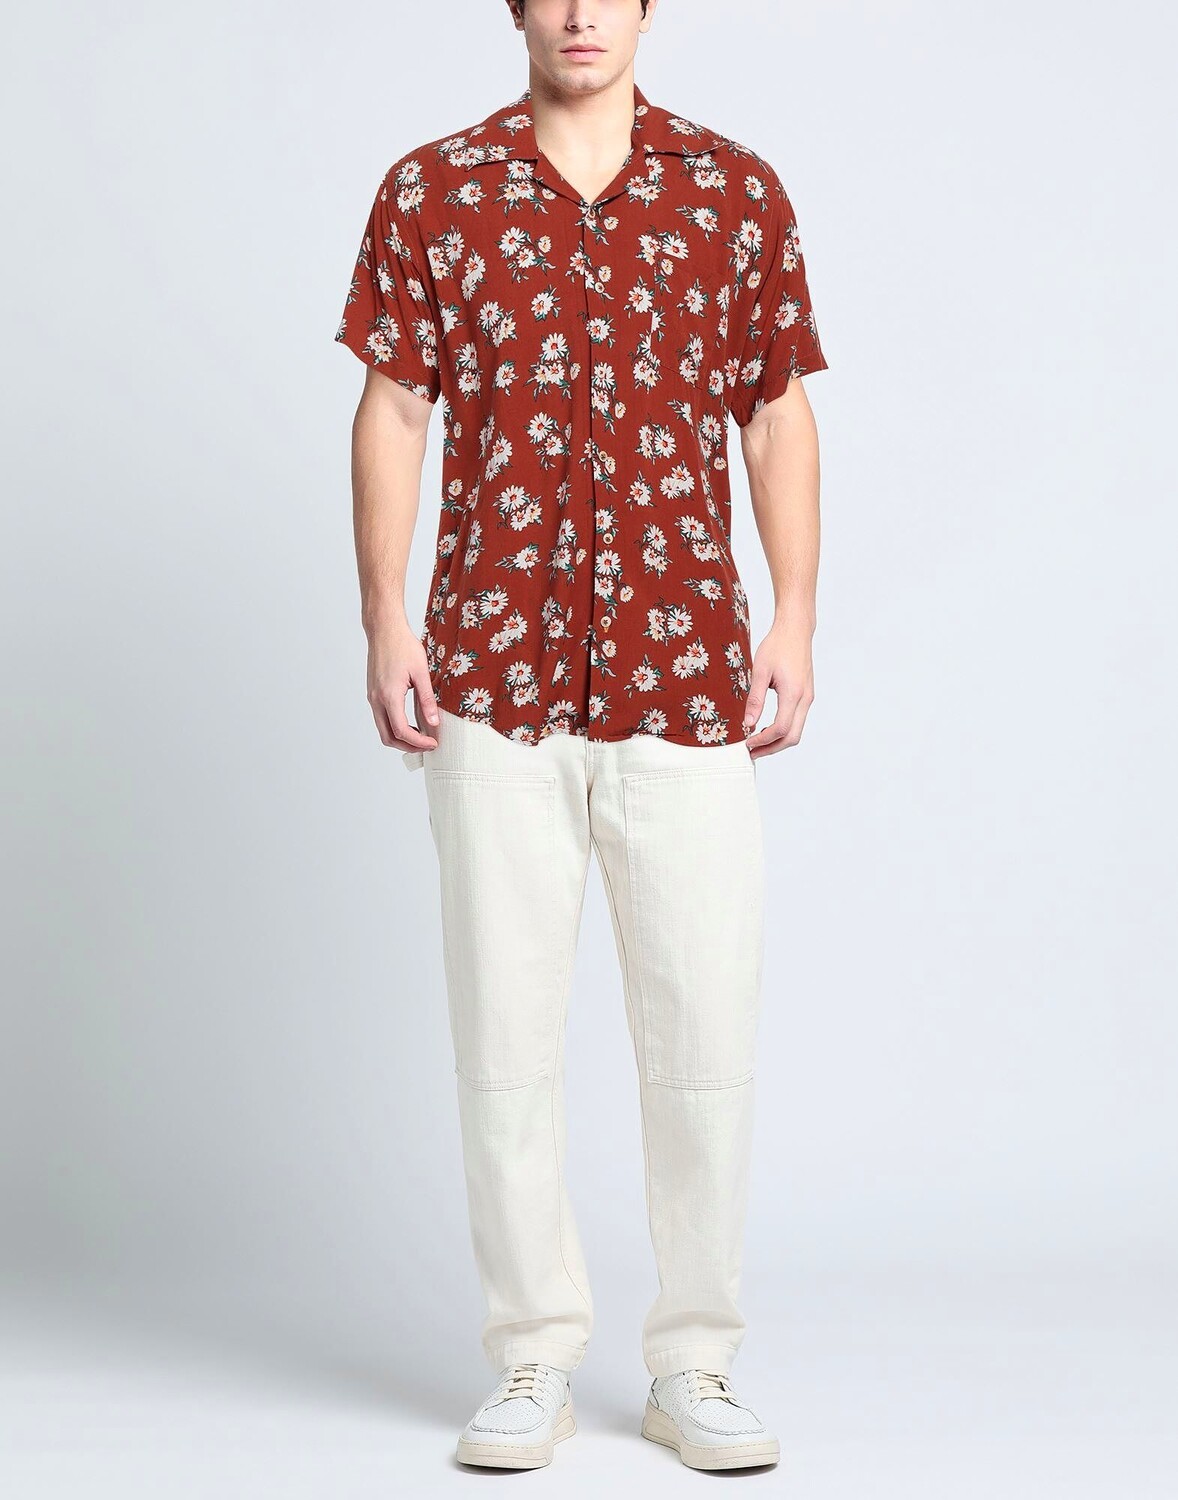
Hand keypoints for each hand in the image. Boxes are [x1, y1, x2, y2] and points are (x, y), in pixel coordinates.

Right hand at [366, 622, 440, 751]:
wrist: (384, 630)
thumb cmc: (402, 646)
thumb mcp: (421, 672)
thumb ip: (427, 699)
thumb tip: (433, 723)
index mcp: (389, 696)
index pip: (401, 731)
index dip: (418, 742)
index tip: (433, 743)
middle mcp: (376, 700)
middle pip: (388, 737)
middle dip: (408, 746)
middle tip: (427, 745)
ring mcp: (372, 697)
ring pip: (383, 730)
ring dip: (400, 738)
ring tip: (420, 735)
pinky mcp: (373, 694)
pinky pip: (381, 718)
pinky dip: (394, 727)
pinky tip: (410, 722)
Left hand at [742, 621, 814, 758]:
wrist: (796, 630)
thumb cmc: (777, 645)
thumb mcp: (760, 670)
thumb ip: (754, 699)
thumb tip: (747, 723)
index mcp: (794, 694)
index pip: (780, 729)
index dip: (763, 741)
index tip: (747, 743)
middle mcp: (805, 699)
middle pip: (792, 737)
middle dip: (771, 748)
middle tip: (752, 752)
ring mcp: (808, 698)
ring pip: (796, 731)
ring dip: (777, 741)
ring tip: (756, 743)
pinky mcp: (806, 695)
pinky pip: (796, 720)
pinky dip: (782, 730)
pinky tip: (766, 728)